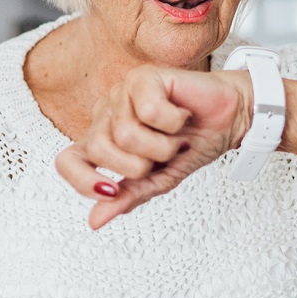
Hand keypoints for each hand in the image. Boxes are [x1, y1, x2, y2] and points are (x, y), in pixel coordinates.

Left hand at [55, 65, 250, 228]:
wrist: (230, 121)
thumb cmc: (191, 145)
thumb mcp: (157, 182)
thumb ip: (126, 197)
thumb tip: (94, 221)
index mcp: (102, 141)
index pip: (66, 161)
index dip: (82, 180)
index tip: (112, 190)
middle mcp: (106, 116)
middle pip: (98, 149)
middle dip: (138, 164)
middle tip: (161, 155)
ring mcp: (121, 94)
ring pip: (125, 133)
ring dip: (161, 145)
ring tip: (175, 136)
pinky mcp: (144, 77)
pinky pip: (150, 112)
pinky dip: (173, 122)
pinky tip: (181, 115)